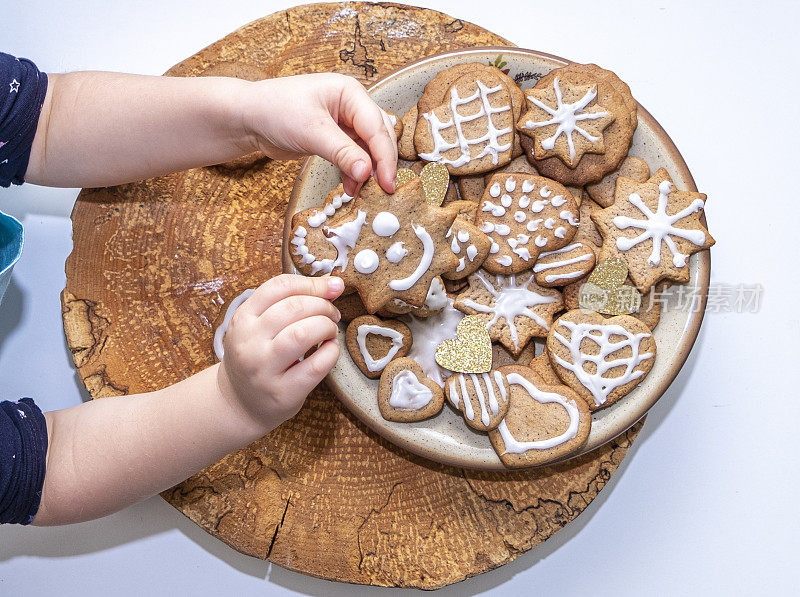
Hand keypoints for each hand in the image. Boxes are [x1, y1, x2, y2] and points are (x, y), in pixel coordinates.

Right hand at [216, 274, 344, 426]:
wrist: (239, 404)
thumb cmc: (257, 357)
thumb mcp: (258, 326)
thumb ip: (288, 303)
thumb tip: (334, 284)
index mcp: (242, 319)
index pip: (279, 287)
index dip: (312, 283)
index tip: (332, 287)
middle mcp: (248, 343)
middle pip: (294, 307)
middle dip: (323, 305)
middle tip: (332, 314)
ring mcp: (264, 370)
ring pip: (303, 333)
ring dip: (326, 326)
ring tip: (330, 331)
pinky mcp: (283, 393)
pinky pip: (316, 366)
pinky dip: (331, 352)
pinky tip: (330, 350)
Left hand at [241, 73, 397, 195]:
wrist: (248, 118)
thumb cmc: (274, 110)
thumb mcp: (311, 132)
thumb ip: (342, 152)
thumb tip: (367, 172)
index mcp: (350, 92)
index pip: (377, 127)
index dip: (384, 157)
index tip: (387, 182)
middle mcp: (351, 105)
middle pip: (378, 137)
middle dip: (380, 164)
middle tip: (382, 190)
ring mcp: (344, 122)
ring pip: (368, 149)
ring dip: (366, 171)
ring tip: (361, 191)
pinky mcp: (335, 138)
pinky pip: (353, 156)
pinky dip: (354, 172)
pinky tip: (350, 187)